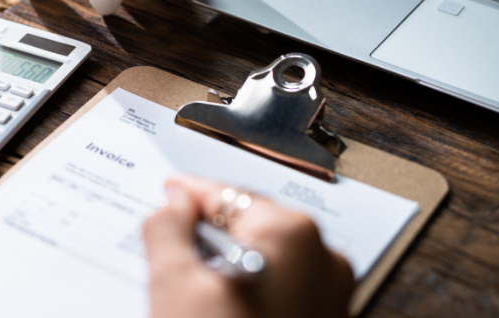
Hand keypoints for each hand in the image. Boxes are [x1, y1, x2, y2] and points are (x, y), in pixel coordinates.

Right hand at [143, 175, 353, 317]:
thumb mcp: (176, 286)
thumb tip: (173, 205)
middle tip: (170, 241)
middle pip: (247, 226)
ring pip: (262, 259)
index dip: (188, 194)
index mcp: (294, 235)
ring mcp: (331, 296)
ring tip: (190, 286)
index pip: (227, 196)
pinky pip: (278, 288)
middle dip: (207, 233)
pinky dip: (247, 288)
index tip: (168, 192)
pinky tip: (218, 306)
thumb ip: (167, 230)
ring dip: (225, 264)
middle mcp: (324, 260)